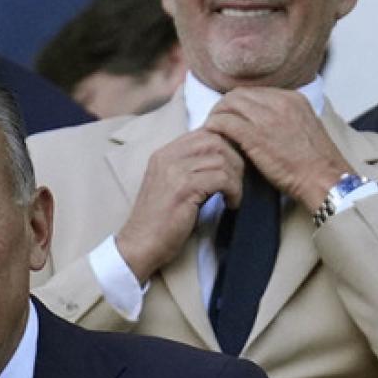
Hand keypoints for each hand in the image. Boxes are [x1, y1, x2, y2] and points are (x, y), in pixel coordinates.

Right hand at [114, 128, 244, 281]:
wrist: (140, 244)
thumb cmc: (160, 222)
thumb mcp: (172, 186)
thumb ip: (190, 169)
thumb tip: (224, 160)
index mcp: (164, 153)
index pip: (203, 133)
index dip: (225, 147)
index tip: (232, 168)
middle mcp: (167, 157)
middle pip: (215, 140)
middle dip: (234, 160)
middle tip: (237, 182)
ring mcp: (174, 171)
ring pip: (221, 158)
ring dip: (235, 178)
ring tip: (233, 195)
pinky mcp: (184, 189)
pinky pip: (221, 178)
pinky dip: (233, 191)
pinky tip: (231, 203)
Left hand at [203, 87, 352, 209]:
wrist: (324, 179)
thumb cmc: (318, 164)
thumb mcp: (306, 128)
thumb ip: (287, 119)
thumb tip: (267, 124)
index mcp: (293, 98)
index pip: (256, 92)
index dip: (241, 104)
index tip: (234, 115)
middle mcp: (279, 101)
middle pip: (239, 94)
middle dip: (225, 106)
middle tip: (218, 121)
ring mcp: (266, 117)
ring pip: (229, 104)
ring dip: (217, 115)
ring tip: (213, 129)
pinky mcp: (254, 135)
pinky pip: (224, 122)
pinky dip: (214, 127)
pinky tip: (212, 136)